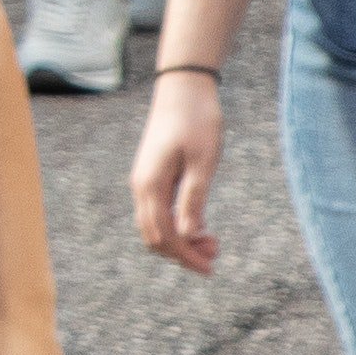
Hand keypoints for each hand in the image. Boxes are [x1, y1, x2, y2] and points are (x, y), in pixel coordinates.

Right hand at [132, 69, 226, 271]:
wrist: (184, 87)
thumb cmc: (197, 120)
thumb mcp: (203, 162)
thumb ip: (193, 200)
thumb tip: (188, 237)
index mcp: (150, 184)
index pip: (164, 234)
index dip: (186, 255)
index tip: (211, 267)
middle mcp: (141, 186)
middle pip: (154, 235)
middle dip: (182, 252)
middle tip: (214, 256)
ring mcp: (145, 181)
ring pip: (155, 225)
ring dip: (180, 240)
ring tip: (211, 240)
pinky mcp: (153, 176)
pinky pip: (159, 211)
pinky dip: (178, 224)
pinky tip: (201, 224)